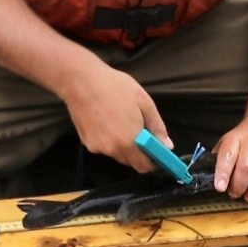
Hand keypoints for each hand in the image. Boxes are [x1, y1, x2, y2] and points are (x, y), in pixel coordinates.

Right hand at [60, 56, 169, 171]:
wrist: (80, 80)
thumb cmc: (115, 87)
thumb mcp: (144, 102)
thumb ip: (157, 126)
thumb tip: (167, 146)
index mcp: (129, 141)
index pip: (144, 166)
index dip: (152, 163)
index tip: (156, 155)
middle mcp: (112, 149)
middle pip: (130, 162)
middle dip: (138, 153)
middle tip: (139, 133)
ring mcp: (97, 147)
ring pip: (116, 154)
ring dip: (122, 146)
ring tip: (120, 122)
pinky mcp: (86, 143)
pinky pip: (103, 148)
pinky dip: (108, 141)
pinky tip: (106, 122)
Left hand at [212, 119, 247, 205]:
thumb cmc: (244, 140)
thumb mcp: (227, 142)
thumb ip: (218, 158)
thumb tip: (208, 178)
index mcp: (236, 138)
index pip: (228, 155)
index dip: (223, 173)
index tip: (220, 187)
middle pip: (246, 167)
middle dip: (239, 186)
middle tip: (234, 194)